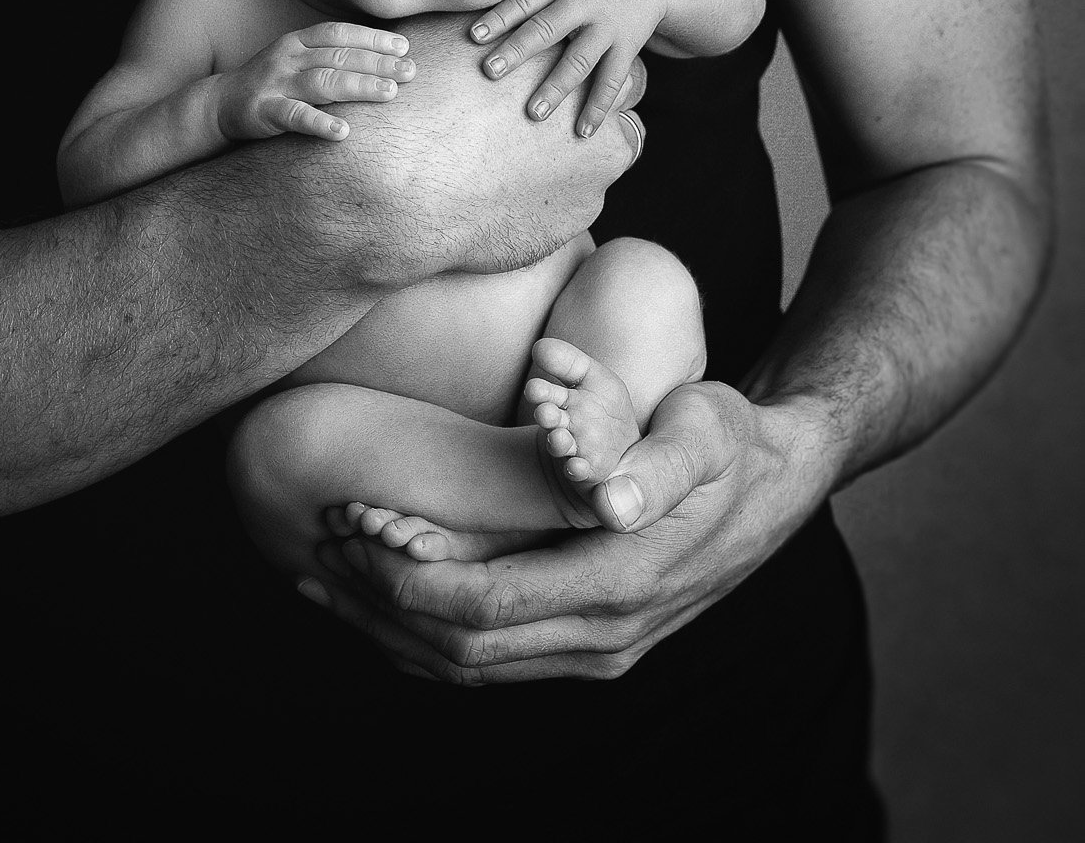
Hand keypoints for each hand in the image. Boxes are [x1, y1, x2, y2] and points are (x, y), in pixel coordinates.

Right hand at [217, 21, 414, 142]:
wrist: (220, 104)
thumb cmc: (272, 82)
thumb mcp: (298, 60)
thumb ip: (331, 56)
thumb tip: (383, 58)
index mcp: (298, 41)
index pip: (340, 33)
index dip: (372, 37)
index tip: (404, 46)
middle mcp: (288, 57)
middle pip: (339, 56)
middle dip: (378, 62)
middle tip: (410, 71)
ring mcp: (276, 83)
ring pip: (323, 81)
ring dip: (359, 86)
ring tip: (390, 93)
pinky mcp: (263, 111)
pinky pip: (294, 116)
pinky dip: (319, 124)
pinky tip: (343, 133)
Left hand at [304, 382, 835, 682]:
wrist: (777, 481)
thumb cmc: (728, 437)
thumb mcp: (705, 427)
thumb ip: (658, 464)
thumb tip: (610, 503)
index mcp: (623, 582)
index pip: (487, 605)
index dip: (408, 577)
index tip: (351, 530)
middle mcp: (609, 633)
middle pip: (464, 649)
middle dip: (381, 606)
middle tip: (317, 550)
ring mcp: (602, 647)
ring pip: (473, 667)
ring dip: (393, 630)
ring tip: (326, 576)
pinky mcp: (594, 642)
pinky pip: (496, 660)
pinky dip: (429, 637)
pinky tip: (383, 598)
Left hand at [470, 0, 675, 135]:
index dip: (499, 17)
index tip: (474, 36)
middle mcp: (582, 1)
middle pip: (547, 28)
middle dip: (518, 51)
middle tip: (490, 72)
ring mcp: (606, 26)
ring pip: (579, 59)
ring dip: (556, 87)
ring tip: (534, 113)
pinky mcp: (626, 47)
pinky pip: (612, 80)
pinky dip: (599, 106)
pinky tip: (583, 131)